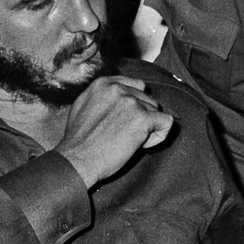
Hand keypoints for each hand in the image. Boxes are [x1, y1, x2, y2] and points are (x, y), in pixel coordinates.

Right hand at [55, 75, 173, 187]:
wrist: (77, 160)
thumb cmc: (78, 140)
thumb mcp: (83, 105)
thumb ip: (102, 96)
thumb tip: (119, 95)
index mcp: (104, 84)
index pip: (135, 85)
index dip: (134, 104)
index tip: (124, 119)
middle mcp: (118, 89)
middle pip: (146, 99)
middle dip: (140, 116)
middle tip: (124, 134)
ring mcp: (131, 102)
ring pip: (155, 111)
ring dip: (148, 127)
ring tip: (129, 141)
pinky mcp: (143, 119)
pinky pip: (166, 122)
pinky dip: (160, 134)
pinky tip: (144, 144)